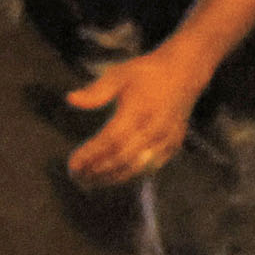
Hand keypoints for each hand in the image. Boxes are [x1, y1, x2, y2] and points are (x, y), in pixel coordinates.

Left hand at [64, 44, 207, 186]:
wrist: (184, 72)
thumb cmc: (146, 72)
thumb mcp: (118, 74)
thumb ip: (95, 91)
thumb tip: (70, 99)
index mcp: (138, 110)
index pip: (110, 139)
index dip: (91, 155)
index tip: (73, 164)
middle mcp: (153, 128)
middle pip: (122, 158)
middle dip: (97, 170)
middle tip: (76, 177)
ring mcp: (166, 139)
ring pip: (137, 167)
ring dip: (112, 178)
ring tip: (90, 181)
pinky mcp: (173, 145)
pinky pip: (151, 167)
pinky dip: (131, 175)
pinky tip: (114, 177)